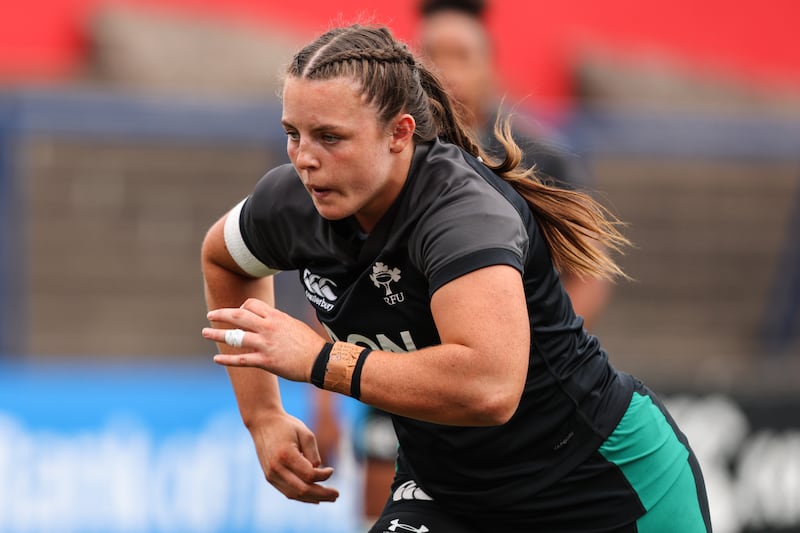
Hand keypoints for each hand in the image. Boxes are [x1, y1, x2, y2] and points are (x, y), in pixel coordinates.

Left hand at [203, 298, 326, 381]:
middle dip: (221, 314)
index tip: (238, 313)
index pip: (250, 305)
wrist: (319, 360)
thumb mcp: (293, 325)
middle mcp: (267, 327)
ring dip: (217, 334)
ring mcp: (265, 344)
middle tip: (210, 315)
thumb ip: (278, 322)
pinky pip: (241, 359)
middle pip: (238, 316)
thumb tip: (269, 321)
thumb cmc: (310, 343)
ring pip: (235, 336)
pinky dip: (227, 359)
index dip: (241, 307)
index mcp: (275, 317)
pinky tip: (216, 360)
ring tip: (205, 333)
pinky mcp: (266, 361)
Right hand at [250, 411, 338, 503]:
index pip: (309, 475)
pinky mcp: (270, 477)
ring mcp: (271, 475)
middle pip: (303, 489)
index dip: (323, 476)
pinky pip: (287, 492)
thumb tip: (318, 472)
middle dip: (322, 494)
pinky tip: (315, 498)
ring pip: (295, 494)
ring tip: (329, 498)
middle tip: (337, 495)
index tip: (331, 470)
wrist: (263, 423)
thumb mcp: (305, 433)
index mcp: (286, 455)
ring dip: (314, 498)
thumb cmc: (287, 426)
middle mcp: (276, 468)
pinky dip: (302, 497)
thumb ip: (313, 454)